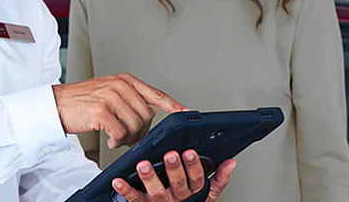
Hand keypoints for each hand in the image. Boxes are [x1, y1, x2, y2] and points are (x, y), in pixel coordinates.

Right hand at [52, 73, 184, 148]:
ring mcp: (111, 97)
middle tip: (126, 135)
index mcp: (125, 80)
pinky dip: (117, 140)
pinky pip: (120, 132)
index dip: (172, 105)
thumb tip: (146, 118)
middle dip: (139, 130)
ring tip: (115, 136)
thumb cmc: (81, 100)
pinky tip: (110, 138)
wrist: (57, 103)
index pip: (155, 93)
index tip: (186, 112)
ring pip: (135, 126)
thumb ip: (128, 99)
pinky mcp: (102, 111)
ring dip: (127, 137)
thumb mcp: (108, 91)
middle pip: (147, 116)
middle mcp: (120, 86)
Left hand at [111, 150, 234, 201]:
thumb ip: (219, 179)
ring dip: (150, 177)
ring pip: (156, 191)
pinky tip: (118, 180)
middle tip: (170, 155)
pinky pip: (134, 199)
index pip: (196, 179)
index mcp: (192, 192)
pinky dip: (125, 189)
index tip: (190, 151)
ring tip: (143, 165)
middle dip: (174, 169)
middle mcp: (177, 198)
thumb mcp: (207, 195)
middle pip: (177, 184)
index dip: (194, 166)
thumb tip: (230, 162)